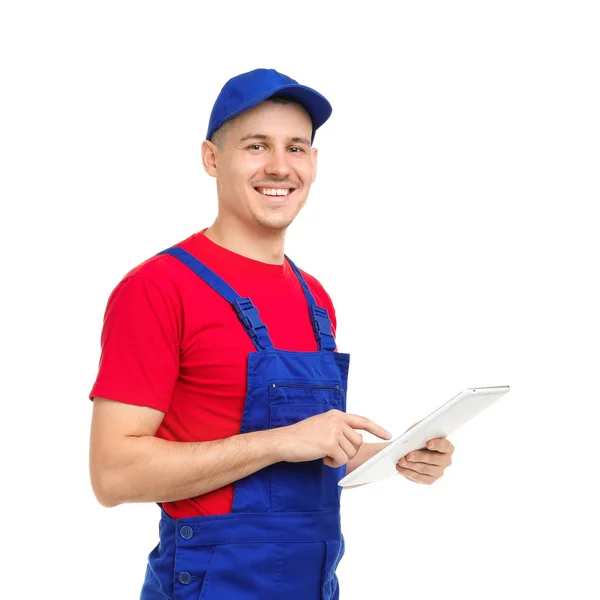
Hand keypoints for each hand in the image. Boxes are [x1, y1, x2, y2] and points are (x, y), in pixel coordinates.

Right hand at [277, 410, 391, 467]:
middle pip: (358, 442)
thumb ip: (338, 428)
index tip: (388, 435)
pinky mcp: (330, 444)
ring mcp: (334, 431)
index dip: (377, 428)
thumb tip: (354, 440)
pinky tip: (322, 458)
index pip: (362, 421)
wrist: (284, 440)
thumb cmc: (300, 436)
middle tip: (331, 451)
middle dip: (348, 451)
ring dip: (339, 457)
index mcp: (336, 415)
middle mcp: (337, 421)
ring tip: (323, 453)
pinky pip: (341, 460)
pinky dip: (333, 463)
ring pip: (350, 452)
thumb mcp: (321, 424)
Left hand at [396, 437, 453, 484]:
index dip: (437, 444)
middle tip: (408, 456)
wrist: (416, 450)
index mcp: (447, 447)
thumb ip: (419, 434)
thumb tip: (411, 438)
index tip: (428, 443)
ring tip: (401, 462)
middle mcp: (446, 461)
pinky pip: (420, 478)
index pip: (445, 446)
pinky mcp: (430, 479)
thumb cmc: (420, 439)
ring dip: (411, 466)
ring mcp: (439, 472)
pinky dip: (408, 473)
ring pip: (425, 469)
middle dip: (419, 457)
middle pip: (434, 459)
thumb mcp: (420, 433)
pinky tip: (401, 468)